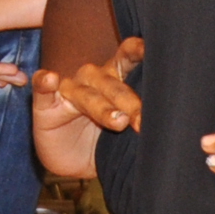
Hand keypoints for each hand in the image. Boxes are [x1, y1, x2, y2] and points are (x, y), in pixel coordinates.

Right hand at [31, 37, 143, 177]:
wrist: (74, 161)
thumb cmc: (106, 141)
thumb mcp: (127, 132)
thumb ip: (141, 120)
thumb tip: (171, 121)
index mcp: (115, 79)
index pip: (127, 59)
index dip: (137, 52)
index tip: (152, 51)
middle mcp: (93, 80)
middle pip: (112, 85)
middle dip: (129, 103)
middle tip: (142, 122)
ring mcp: (68, 91)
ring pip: (85, 94)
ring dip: (101, 106)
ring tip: (117, 121)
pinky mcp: (45, 105)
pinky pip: (43, 89)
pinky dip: (45, 82)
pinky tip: (50, 79)